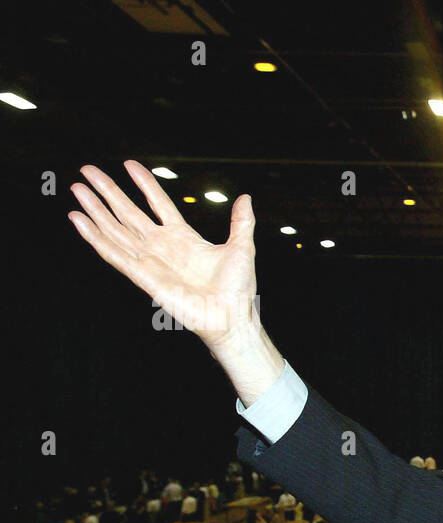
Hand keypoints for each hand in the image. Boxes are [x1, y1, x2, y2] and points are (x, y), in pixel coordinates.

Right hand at [68, 161, 284, 404]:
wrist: (231, 317)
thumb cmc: (237, 289)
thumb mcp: (242, 248)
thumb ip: (241, 222)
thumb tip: (246, 198)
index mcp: (184, 237)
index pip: (158, 203)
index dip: (145, 184)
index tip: (129, 164)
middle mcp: (163, 247)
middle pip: (128, 212)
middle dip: (108, 191)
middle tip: (87, 170)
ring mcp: (151, 261)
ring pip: (116, 230)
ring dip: (95, 210)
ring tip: (77, 190)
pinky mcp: (143, 277)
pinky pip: (114, 254)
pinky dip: (95, 237)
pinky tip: (79, 221)